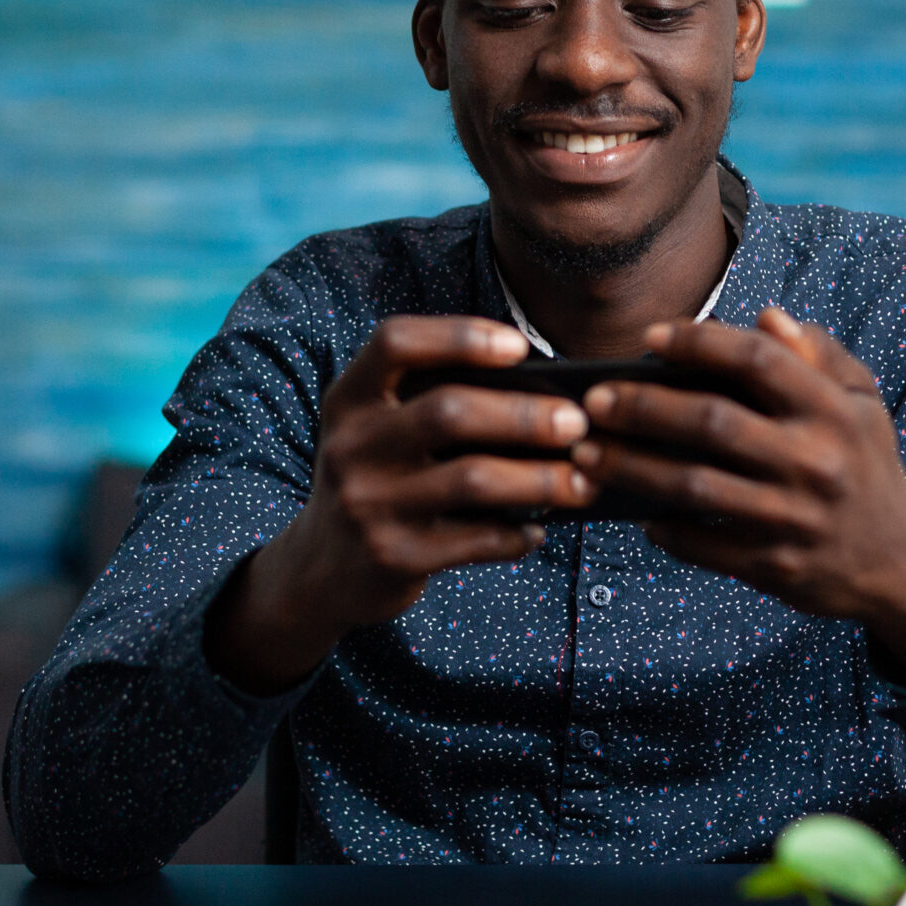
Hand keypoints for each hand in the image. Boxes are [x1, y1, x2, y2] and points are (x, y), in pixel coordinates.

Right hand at [205, 315, 593, 692]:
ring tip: (584, 481)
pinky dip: (519, 533)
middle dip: (525, 415)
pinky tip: (539, 529)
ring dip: (541, 479)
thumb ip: (431, 403)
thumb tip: (543, 394)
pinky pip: (476, 539)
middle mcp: (351, 446)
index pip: (395, 342)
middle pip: (449, 411)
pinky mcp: (392, 557)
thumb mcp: (378, 432)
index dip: (460, 337)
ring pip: (473, 479)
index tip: (519, 347)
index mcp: (348, 400)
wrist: (321, 569)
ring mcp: (368, 505)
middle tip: (578, 422)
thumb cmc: (377, 480)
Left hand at [572, 308, 905, 687]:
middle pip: (712, 422)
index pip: (758, 360)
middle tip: (593, 400)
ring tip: (587, 453)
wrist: (901, 563)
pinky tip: (634, 512)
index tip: (651, 336)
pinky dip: (663, 527)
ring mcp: (793, 518)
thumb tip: (766, 316)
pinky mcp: (774, 565)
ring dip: (631, 467)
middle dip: (642, 407)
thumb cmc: (867, 467)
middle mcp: (814, 462)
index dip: (700, 342)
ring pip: (693, 486)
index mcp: (833, 412)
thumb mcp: (863, 403)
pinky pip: (702, 544)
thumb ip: (818, 354)